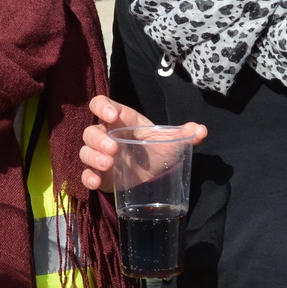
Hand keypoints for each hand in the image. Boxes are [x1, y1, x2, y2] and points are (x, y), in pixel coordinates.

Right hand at [77, 95, 205, 191]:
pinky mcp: (99, 174)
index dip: (102, 107)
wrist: (154, 173)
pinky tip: (96, 183)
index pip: (101, 104)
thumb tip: (201, 131)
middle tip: (114, 149)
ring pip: (85, 151)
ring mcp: (100, 156)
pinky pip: (85, 174)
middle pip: (90, 131)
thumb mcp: (173, 141)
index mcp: (121, 120)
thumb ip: (186, 134)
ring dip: (93, 157)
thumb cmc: (157, 150)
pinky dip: (87, 178)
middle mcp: (106, 136)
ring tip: (109, 164)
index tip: (111, 116)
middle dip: (98, 139)